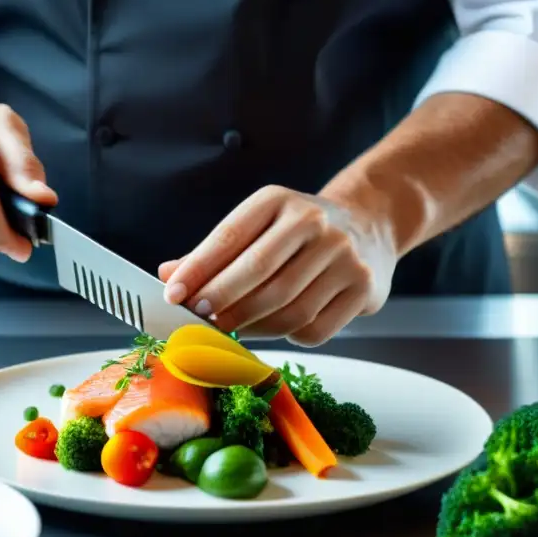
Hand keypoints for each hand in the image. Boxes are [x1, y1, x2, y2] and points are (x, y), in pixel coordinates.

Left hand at [158, 185, 395, 345]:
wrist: (369, 226)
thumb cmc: (299, 233)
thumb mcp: (258, 226)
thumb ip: (213, 252)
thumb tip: (168, 275)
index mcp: (279, 200)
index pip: (230, 237)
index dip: (199, 269)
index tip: (174, 294)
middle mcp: (315, 222)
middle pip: (259, 274)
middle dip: (222, 302)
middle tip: (200, 320)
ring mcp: (344, 256)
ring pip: (287, 308)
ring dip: (252, 326)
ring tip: (233, 329)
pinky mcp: (363, 288)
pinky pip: (314, 329)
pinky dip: (287, 336)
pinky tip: (276, 327)